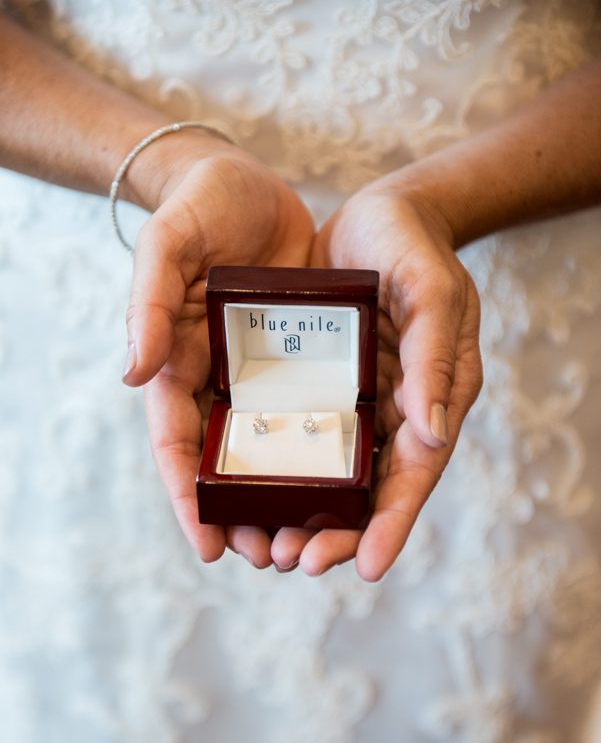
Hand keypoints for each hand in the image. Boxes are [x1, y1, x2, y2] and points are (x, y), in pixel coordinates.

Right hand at [122, 135, 313, 566]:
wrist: (251, 182)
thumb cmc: (200, 208)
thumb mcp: (169, 245)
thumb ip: (148, 302)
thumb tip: (132, 375)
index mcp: (179, 364)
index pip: (176, 445)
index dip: (189, 499)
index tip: (211, 547)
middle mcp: (220, 381)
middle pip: (228, 465)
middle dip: (245, 516)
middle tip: (273, 560)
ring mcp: (263, 375)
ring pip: (274, 453)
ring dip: (288, 501)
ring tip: (311, 543)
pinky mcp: (304, 362)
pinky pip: (315, 416)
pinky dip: (325, 455)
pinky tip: (348, 486)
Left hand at [270, 175, 482, 580]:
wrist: (382, 212)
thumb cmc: (416, 248)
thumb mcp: (432, 292)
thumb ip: (434, 359)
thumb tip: (433, 434)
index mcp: (431, 398)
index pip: (415, 473)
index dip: (393, 523)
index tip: (367, 569)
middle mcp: (393, 410)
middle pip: (370, 489)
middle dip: (339, 532)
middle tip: (297, 561)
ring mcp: (355, 400)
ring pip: (331, 473)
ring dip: (303, 512)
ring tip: (267, 545)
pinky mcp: (320, 383)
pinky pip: (300, 434)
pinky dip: (281, 467)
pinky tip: (250, 489)